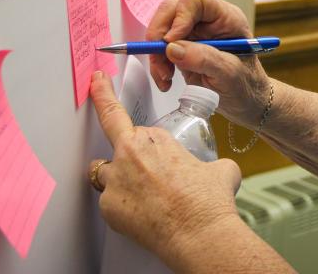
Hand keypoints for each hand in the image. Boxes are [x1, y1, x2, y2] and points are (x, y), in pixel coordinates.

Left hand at [88, 72, 241, 259]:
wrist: (200, 235)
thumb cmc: (209, 203)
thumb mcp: (221, 170)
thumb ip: (211, 163)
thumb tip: (217, 170)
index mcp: (154, 138)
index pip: (121, 113)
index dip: (105, 95)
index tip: (97, 82)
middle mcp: (129, 154)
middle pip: (115, 142)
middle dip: (127, 151)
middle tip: (142, 166)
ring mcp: (115, 180)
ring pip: (103, 172)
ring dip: (117, 178)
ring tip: (140, 193)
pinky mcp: (108, 207)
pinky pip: (108, 202)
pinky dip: (121, 207)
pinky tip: (142, 214)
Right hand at [147, 0, 272, 126]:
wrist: (247, 103)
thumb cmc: (247, 85)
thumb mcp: (230, 74)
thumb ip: (204, 59)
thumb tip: (172, 48)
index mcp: (226, 18)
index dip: (179, 16)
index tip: (171, 41)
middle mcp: (207, 21)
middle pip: (172, 10)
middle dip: (160, 35)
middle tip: (160, 59)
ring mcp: (193, 33)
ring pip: (161, 29)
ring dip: (156, 53)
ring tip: (165, 77)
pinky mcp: (182, 48)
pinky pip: (160, 48)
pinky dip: (157, 64)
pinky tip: (166, 81)